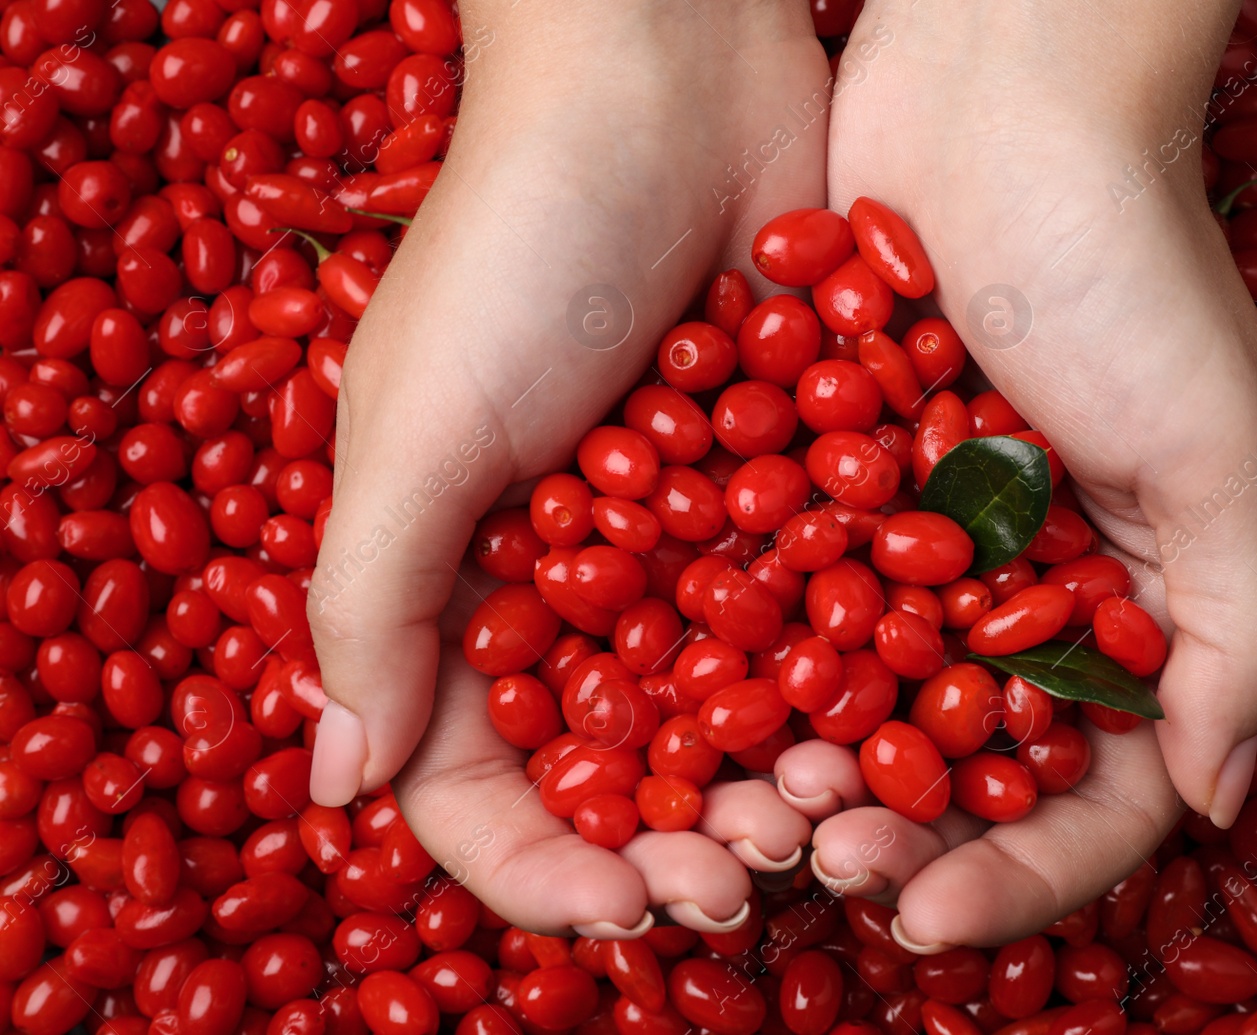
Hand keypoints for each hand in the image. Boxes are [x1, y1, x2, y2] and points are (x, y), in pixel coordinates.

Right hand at [306, 0, 830, 935]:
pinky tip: (905, 724)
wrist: (668, 77)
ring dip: (783, 782)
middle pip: (631, 770)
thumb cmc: (517, 239)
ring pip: (743, 715)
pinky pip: (827, 615)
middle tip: (748, 872)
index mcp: (471, 583)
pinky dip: (859, 680)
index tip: (622, 907)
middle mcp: (585, 584)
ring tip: (835, 818)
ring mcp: (697, 544)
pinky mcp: (793, 491)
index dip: (544, 867)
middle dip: (683, 841)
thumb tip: (338, 783)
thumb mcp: (419, 424)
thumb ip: (376, 602)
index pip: (489, 779)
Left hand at [776, 0, 1256, 948]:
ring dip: (801, 767)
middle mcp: (1014, 585)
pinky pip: (781, 590)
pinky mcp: (823, 473)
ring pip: (853, 696)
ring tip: (744, 818)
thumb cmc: (1128, 262)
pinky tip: (685, 709)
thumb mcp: (1222, 449)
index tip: (930, 915)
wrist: (996, 95)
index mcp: (1120, 600)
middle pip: (951, 761)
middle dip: (890, 832)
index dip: (1018, 869)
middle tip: (815, 869)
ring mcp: (914, 535)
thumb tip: (1225, 798)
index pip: (1085, 787)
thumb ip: (1243, 628)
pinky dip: (744, 656)